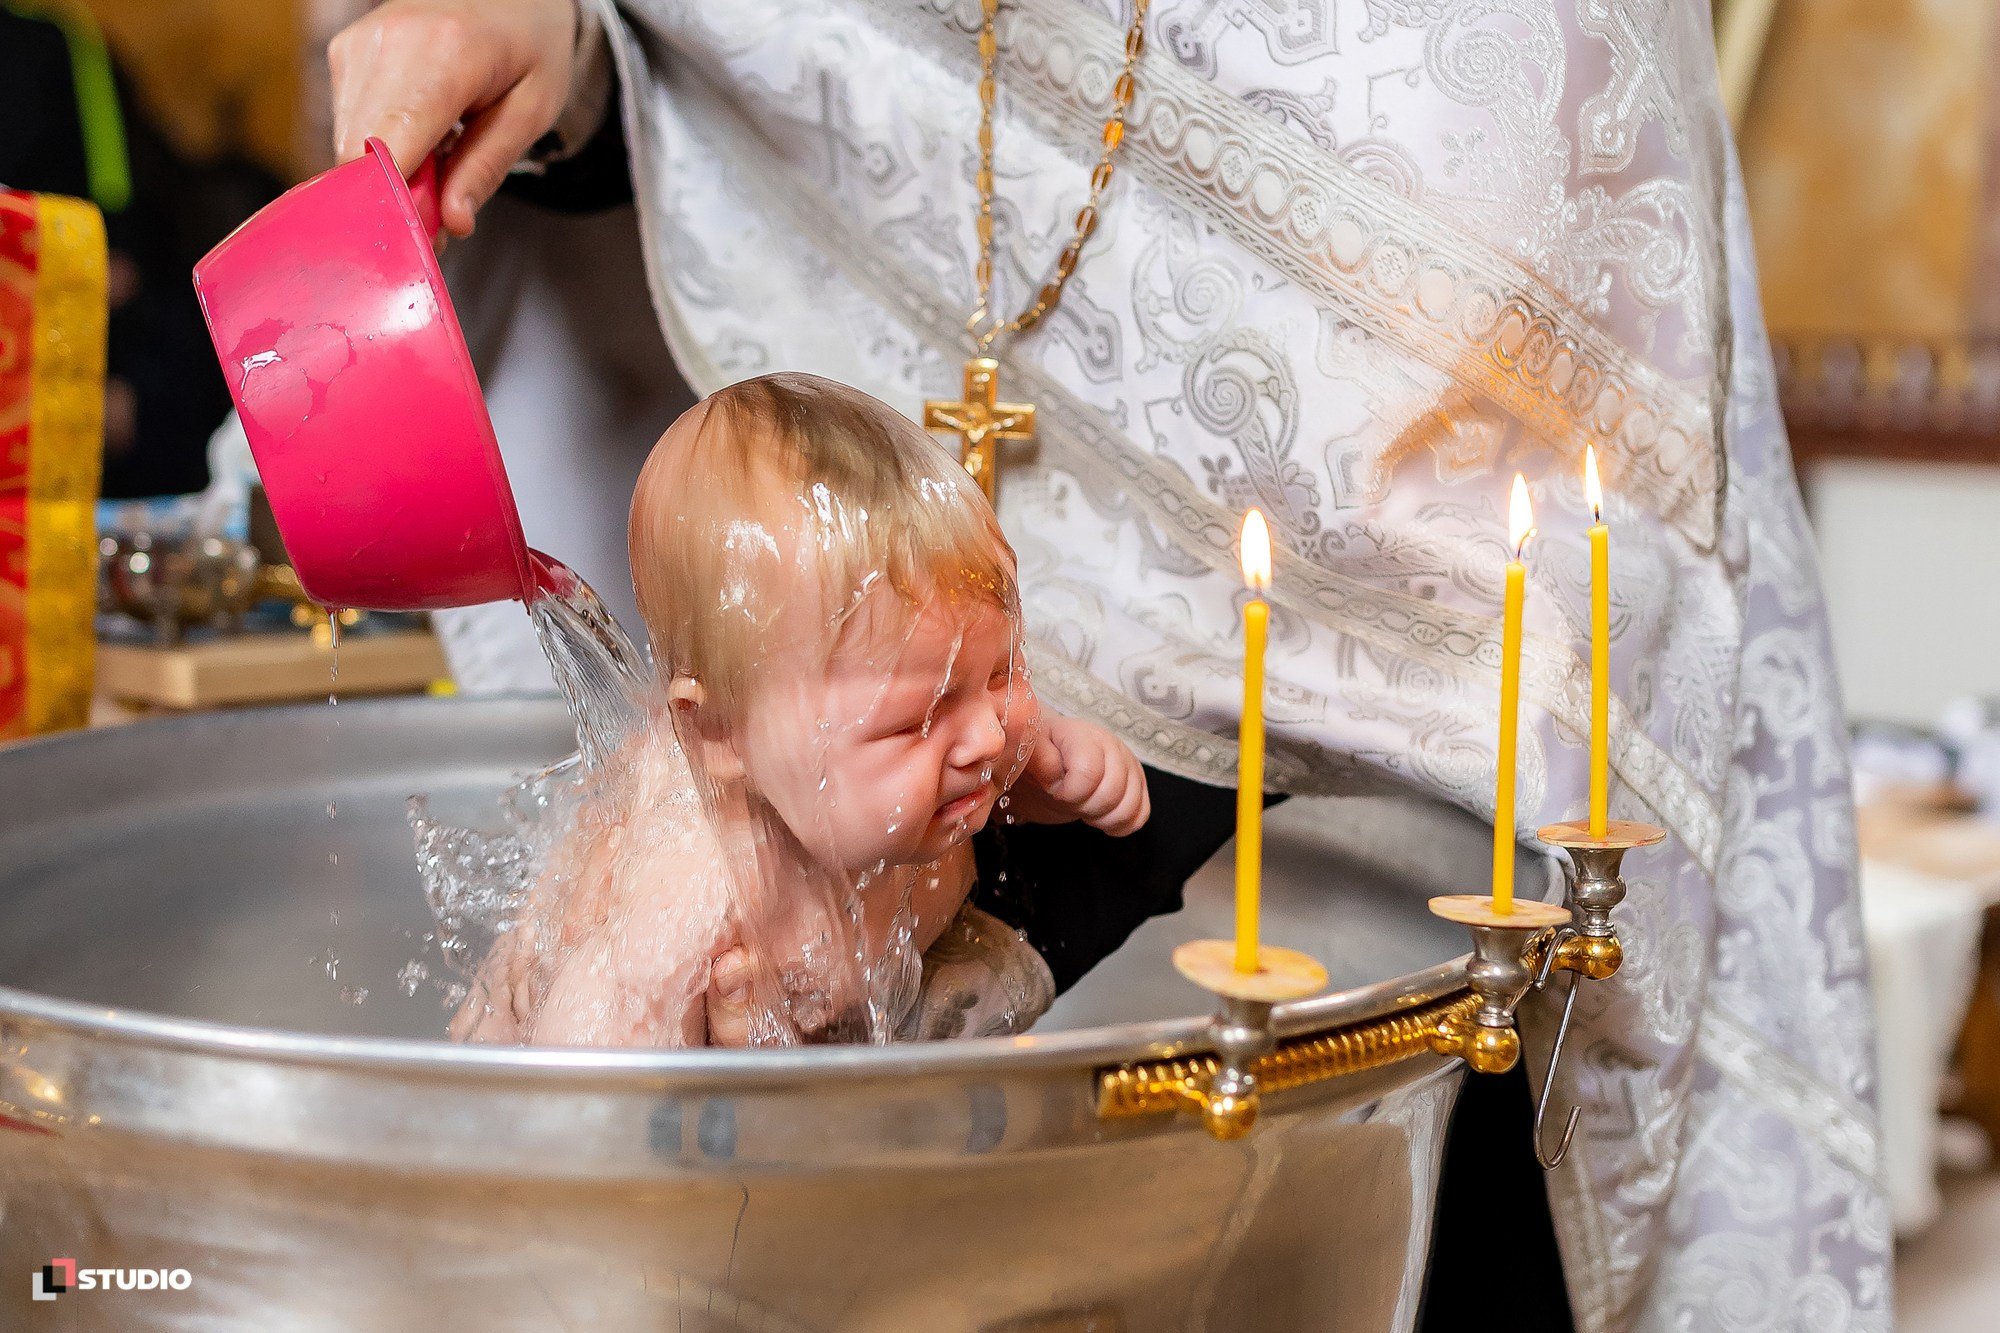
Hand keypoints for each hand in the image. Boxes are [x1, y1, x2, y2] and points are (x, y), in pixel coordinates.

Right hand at [329, 0, 578, 236]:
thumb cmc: (529, 46)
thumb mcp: (532, 110)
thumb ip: (487, 167)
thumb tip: (452, 224)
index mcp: (444, 55)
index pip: (388, 150)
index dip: (395, 204)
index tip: (424, 240)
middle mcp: (387, 42)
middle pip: (357, 155)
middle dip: (394, 196)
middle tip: (443, 212)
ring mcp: (358, 42)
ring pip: (346, 145)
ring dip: (387, 172)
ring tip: (441, 157)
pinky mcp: (344, 50)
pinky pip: (347, 123)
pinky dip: (379, 146)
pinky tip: (420, 132)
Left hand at [1007, 717, 1149, 835]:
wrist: (1051, 767)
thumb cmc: (1039, 761)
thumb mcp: (1027, 757)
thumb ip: (1038, 760)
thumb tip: (1054, 772)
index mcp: (1083, 734)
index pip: (1089, 771)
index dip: (1069, 792)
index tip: (1055, 790)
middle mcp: (1113, 745)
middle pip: (1111, 793)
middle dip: (1084, 806)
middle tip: (1069, 800)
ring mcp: (1130, 766)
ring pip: (1129, 807)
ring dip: (1101, 818)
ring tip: (1083, 808)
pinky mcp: (1139, 786)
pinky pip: (1141, 815)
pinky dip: (1120, 825)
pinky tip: (1100, 818)